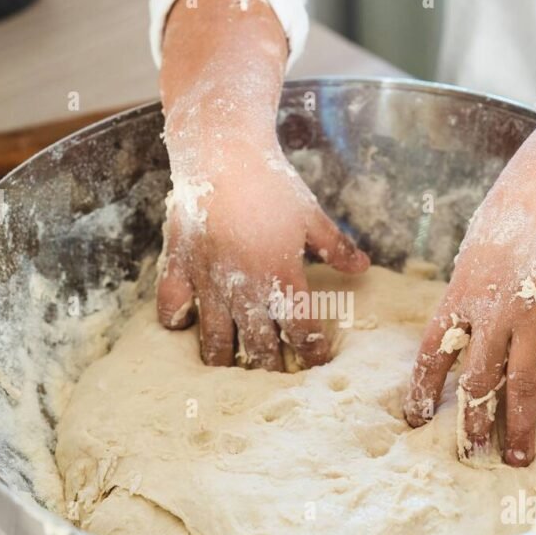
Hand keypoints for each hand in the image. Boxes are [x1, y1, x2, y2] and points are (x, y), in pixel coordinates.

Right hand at [157, 139, 368, 368]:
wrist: (220, 154)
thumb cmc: (271, 183)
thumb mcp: (311, 215)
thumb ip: (335, 246)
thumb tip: (364, 266)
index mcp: (281, 278)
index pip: (302, 332)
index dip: (313, 352)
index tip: (317, 363)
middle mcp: (245, 289)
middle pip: (260, 346)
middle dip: (272, 368)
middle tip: (278, 381)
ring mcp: (207, 283)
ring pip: (215, 340)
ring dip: (226, 360)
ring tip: (233, 374)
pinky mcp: (178, 268)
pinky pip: (171, 308)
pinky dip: (177, 322)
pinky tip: (185, 326)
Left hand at [404, 87, 535, 465]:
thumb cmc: (506, 222)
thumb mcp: (470, 259)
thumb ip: (464, 301)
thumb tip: (454, 342)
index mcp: (460, 296)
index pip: (433, 352)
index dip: (423, 388)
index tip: (415, 420)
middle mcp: (492, 310)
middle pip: (477, 378)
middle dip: (472, 422)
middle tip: (468, 455)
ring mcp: (534, 312)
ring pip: (523, 381)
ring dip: (519, 424)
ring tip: (518, 459)